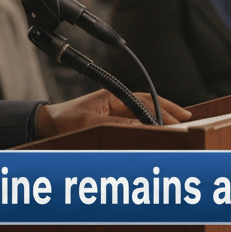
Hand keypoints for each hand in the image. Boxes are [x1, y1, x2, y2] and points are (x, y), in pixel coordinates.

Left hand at [36, 90, 191, 139]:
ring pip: (142, 115)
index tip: (179, 119)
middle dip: (167, 112)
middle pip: (147, 105)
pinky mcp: (108, 124)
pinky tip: (156, 135)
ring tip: (178, 126)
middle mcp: (114, 102)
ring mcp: (112, 113)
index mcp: (111, 96)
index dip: (163, 109)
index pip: (144, 100)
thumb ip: (120, 124)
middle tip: (186, 119)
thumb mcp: (92, 123)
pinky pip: (132, 125)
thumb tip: (147, 126)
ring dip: (158, 121)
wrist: (44, 127)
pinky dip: (146, 129)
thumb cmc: (64, 122)